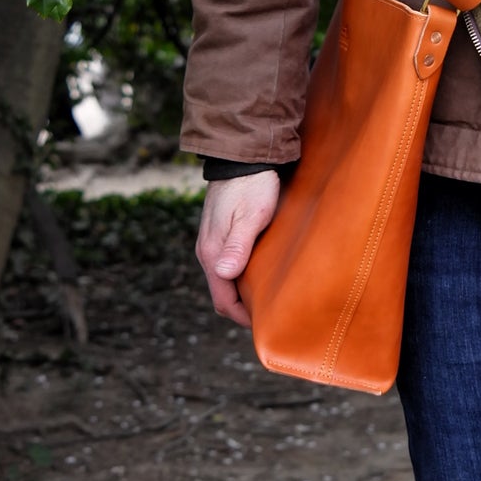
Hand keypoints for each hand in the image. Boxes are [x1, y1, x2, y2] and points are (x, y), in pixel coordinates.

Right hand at [196, 171, 281, 326]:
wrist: (243, 157)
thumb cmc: (252, 185)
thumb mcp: (251, 215)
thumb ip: (238, 244)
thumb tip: (224, 273)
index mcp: (212, 253)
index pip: (223, 302)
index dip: (243, 318)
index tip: (266, 324)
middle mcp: (208, 251)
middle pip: (223, 294)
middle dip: (244, 309)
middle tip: (272, 314)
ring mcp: (213, 242)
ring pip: (226, 279)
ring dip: (244, 292)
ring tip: (270, 296)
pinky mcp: (221, 233)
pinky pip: (228, 265)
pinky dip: (242, 276)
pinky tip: (263, 273)